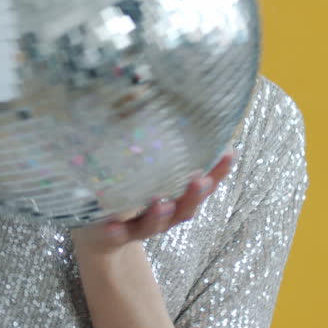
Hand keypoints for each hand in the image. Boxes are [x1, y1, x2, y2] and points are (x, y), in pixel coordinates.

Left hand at [71, 151, 235, 252]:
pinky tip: (112, 224)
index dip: (218, 171)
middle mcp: (163, 212)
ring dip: (160, 215)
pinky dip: (116, 230)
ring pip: (156, 224)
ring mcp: (140, 225)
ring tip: (162, 205)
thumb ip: (147, 140)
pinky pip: (117, 233)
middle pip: (185, 208)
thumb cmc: (124, 190)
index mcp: (174, 195)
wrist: (98, 233)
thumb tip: (145, 92)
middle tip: (200, 181)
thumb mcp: (138, 164)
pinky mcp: (114, 234)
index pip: (203, 183)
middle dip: (194, 195)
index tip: (229, 152)